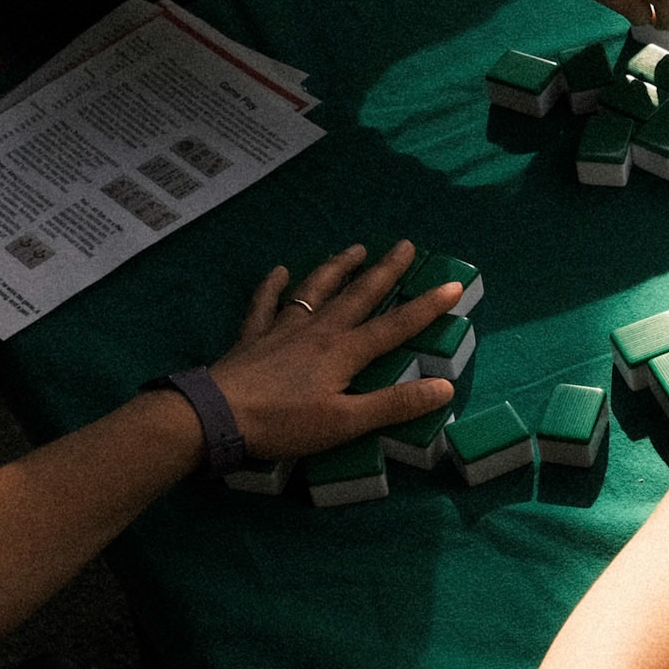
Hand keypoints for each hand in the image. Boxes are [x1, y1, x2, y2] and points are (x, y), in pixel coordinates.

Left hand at [207, 242, 458, 460]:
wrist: (216, 416)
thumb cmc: (285, 423)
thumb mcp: (347, 422)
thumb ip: (394, 404)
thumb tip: (444, 387)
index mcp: (345, 352)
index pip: (396, 326)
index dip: (427, 307)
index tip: (453, 284)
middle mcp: (319, 331)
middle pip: (358, 294)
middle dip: (386, 270)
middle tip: (405, 245)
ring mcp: (283, 330)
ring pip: (316, 290)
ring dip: (337, 268)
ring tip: (355, 249)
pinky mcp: (253, 337)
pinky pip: (265, 304)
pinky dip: (272, 286)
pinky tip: (278, 271)